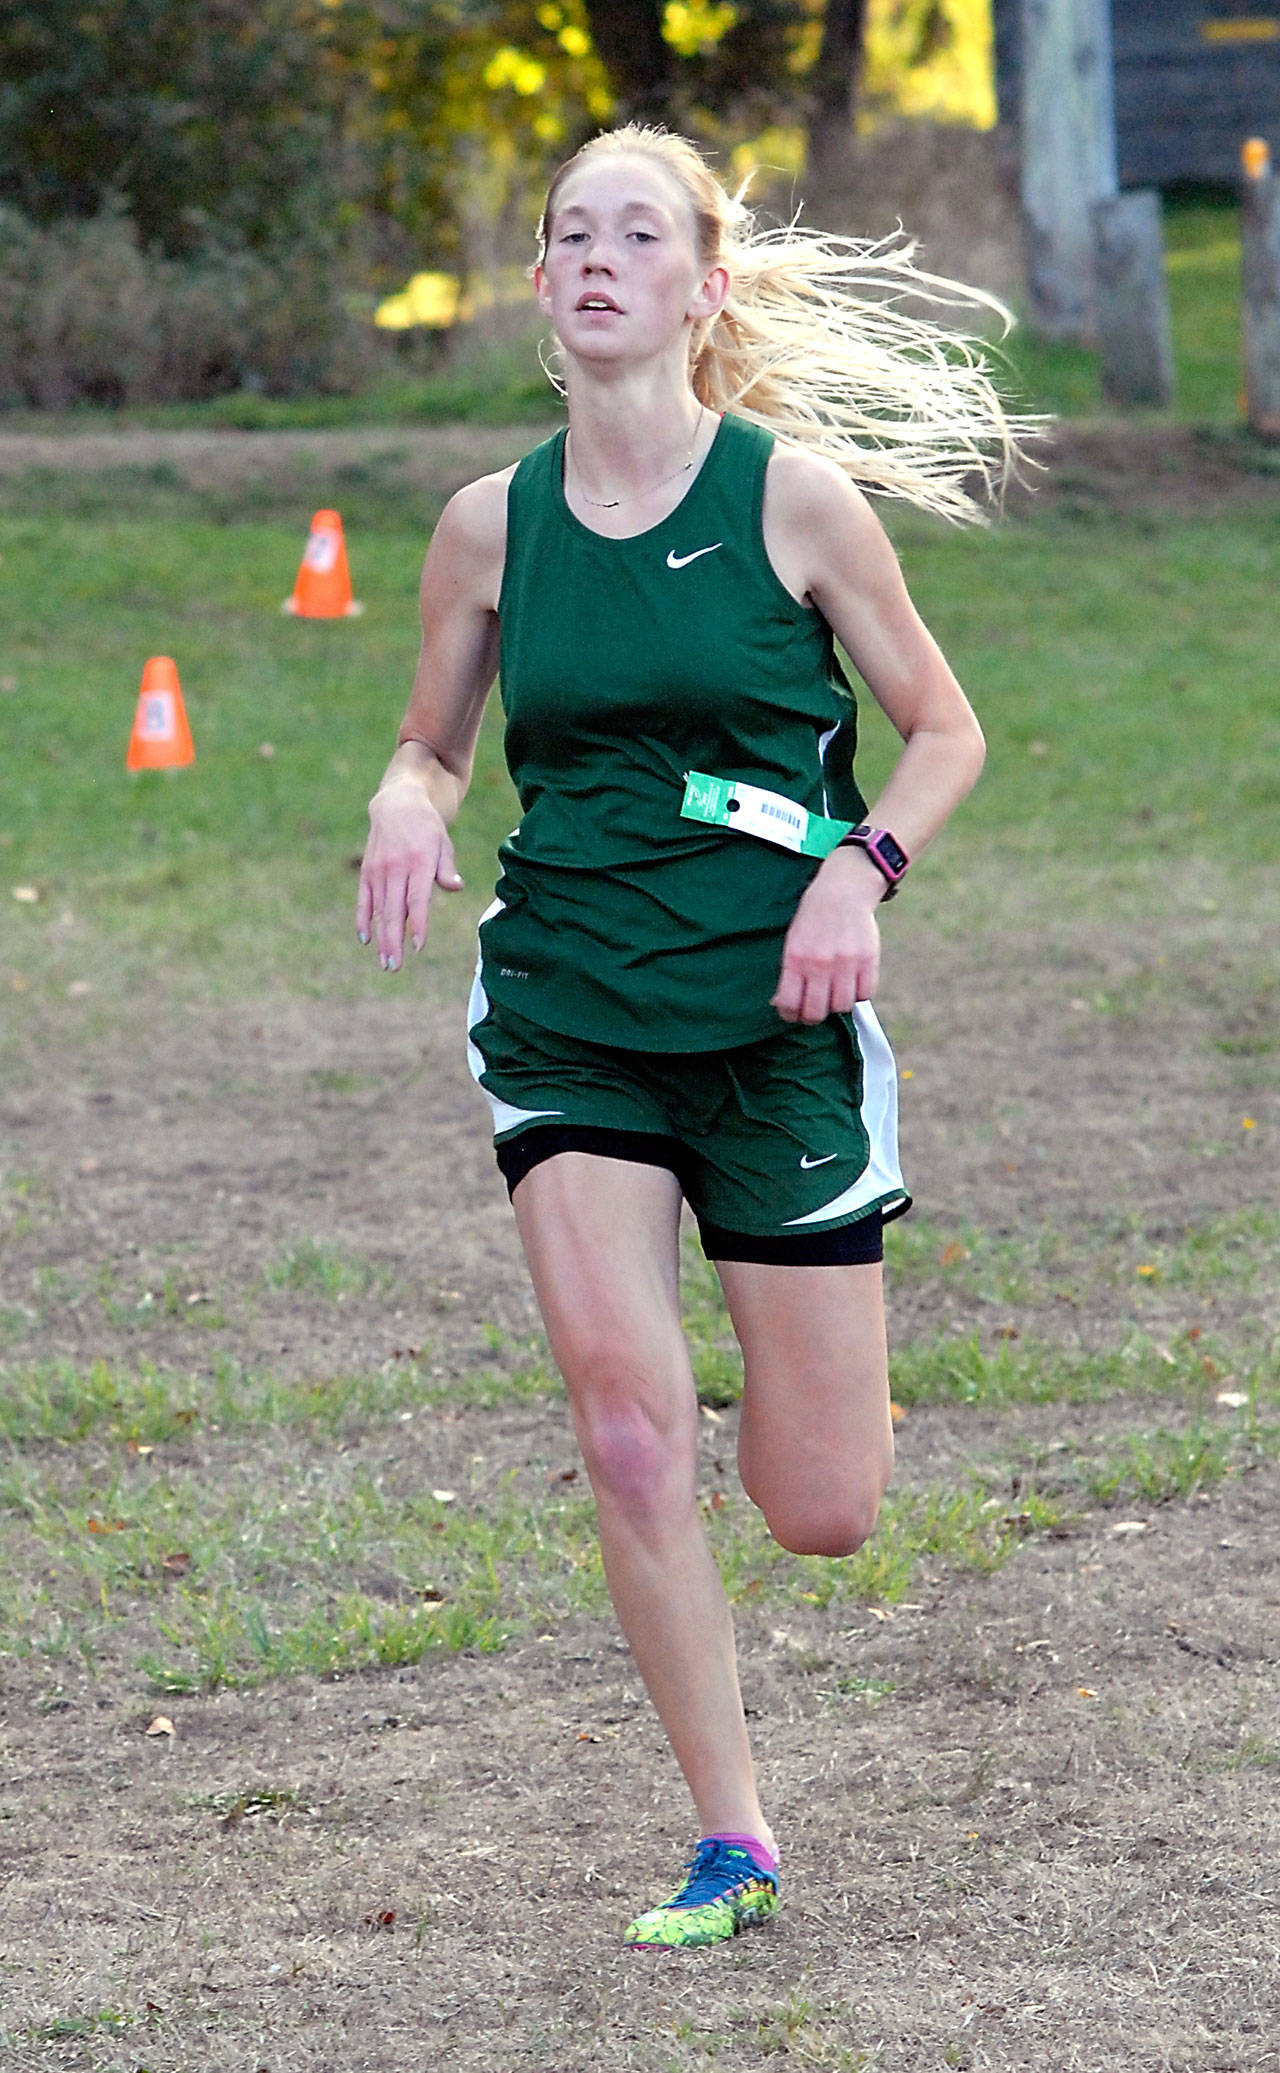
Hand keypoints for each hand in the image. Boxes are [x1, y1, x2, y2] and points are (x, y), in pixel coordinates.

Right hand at [356, 775, 462, 972]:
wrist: (397, 804)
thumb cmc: (427, 830)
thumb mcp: (443, 844)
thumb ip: (446, 869)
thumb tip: (456, 888)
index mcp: (418, 862)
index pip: (416, 899)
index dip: (416, 924)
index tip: (417, 946)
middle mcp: (395, 868)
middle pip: (393, 911)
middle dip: (393, 941)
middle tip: (395, 967)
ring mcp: (378, 871)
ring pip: (377, 910)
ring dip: (380, 938)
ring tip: (385, 962)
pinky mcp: (367, 872)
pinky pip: (363, 900)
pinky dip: (363, 920)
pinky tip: (366, 939)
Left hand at [772, 847, 882, 1022]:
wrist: (842, 891)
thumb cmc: (813, 919)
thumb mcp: (793, 941)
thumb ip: (789, 973)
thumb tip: (781, 1004)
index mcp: (796, 959)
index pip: (790, 1004)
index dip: (790, 1015)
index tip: (793, 1014)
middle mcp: (819, 964)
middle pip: (816, 1012)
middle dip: (813, 1016)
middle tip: (814, 1010)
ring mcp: (845, 963)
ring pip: (842, 1006)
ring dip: (837, 1004)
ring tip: (834, 992)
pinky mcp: (868, 960)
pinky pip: (865, 993)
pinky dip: (858, 993)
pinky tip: (852, 982)